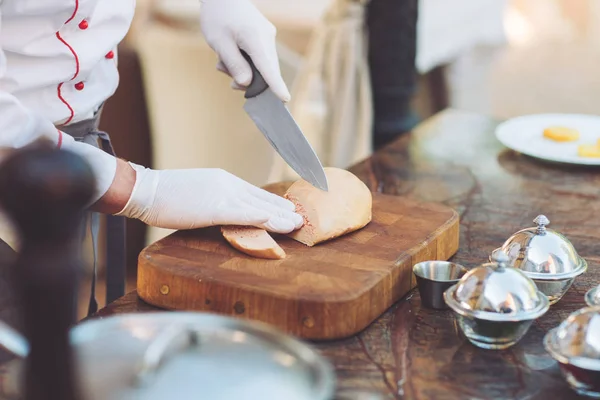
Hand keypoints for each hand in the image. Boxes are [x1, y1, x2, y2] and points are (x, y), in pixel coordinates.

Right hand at [115, 163, 302, 232]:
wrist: (146, 189)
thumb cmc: (165, 195)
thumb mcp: (196, 194)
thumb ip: (213, 200)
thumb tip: (223, 212)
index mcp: (223, 180)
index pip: (255, 193)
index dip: (273, 203)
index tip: (288, 209)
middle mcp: (228, 184)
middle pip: (262, 198)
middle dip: (283, 210)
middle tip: (302, 218)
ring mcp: (223, 194)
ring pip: (259, 207)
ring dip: (281, 217)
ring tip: (298, 225)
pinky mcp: (216, 207)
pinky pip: (245, 214)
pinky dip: (264, 218)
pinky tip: (278, 222)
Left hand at [199, 0, 290, 101]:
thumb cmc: (218, 17)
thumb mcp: (219, 43)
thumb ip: (234, 64)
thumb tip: (247, 83)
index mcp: (255, 39)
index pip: (268, 68)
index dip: (276, 85)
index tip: (285, 98)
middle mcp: (267, 37)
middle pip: (266, 69)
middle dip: (249, 80)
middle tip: (229, 79)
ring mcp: (268, 36)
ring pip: (262, 64)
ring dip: (244, 69)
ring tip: (222, 61)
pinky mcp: (265, 35)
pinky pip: (260, 56)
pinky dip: (246, 61)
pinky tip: (230, 56)